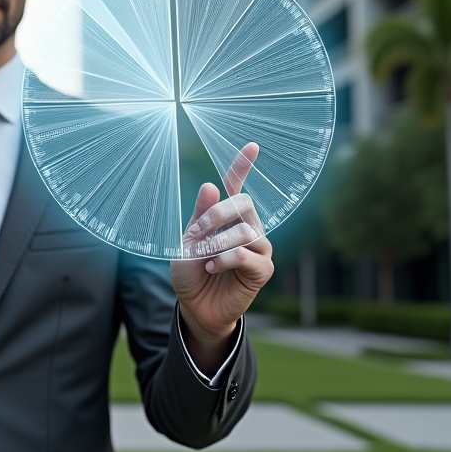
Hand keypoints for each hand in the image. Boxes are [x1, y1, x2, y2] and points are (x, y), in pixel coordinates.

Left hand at [169, 143, 273, 372]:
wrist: (194, 306)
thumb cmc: (191, 272)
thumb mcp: (188, 239)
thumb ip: (200, 214)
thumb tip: (211, 184)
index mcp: (228, 217)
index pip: (238, 186)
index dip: (243, 165)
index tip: (252, 145)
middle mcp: (248, 228)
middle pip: (243, 203)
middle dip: (217, 214)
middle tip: (198, 233)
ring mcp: (259, 249)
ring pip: (246, 230)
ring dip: (218, 242)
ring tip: (204, 257)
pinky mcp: (262, 270)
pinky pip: (248, 254)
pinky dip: (226, 259)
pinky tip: (213, 267)